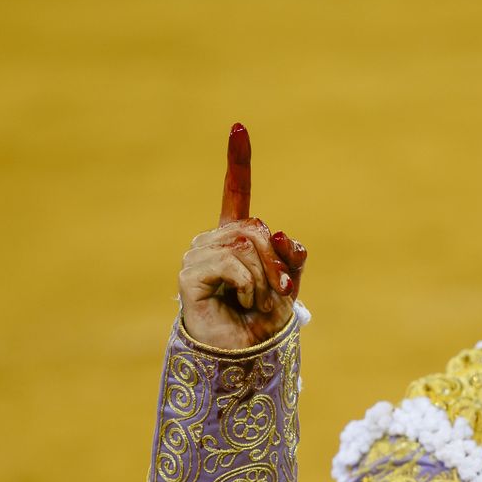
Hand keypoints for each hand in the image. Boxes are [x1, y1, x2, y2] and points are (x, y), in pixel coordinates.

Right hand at [177, 122, 308, 348]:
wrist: (246, 354)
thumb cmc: (263, 321)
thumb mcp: (288, 283)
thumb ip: (291, 256)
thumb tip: (282, 233)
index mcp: (235, 238)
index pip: (236, 194)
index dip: (238, 162)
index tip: (238, 127)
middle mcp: (213, 241)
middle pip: (255, 228)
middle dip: (276, 262)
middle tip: (280, 290)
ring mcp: (198, 255)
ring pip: (245, 246)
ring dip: (264, 278)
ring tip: (257, 301)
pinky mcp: (190, 274)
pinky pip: (231, 263)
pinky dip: (248, 285)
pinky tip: (243, 302)